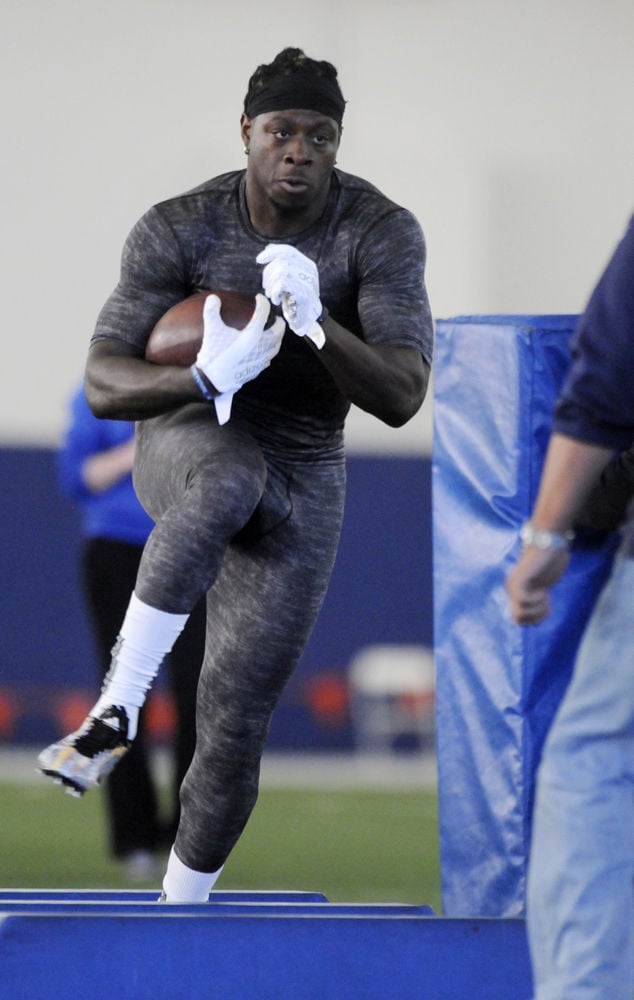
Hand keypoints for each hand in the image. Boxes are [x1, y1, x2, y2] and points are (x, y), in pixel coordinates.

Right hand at [195, 293, 284, 423]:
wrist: (213, 379)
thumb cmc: (213, 354)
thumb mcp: (211, 330)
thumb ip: (212, 311)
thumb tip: (213, 298)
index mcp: (252, 335)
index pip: (263, 313)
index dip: (263, 303)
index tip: (260, 299)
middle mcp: (261, 347)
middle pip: (278, 332)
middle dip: (279, 323)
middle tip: (276, 318)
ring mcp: (260, 360)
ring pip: (276, 347)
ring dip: (277, 338)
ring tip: (274, 333)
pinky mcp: (256, 370)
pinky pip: (268, 358)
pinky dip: (270, 351)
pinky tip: (264, 350)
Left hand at [256, 244, 325, 348]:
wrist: (307, 321)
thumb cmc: (296, 299)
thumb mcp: (289, 278)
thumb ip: (282, 263)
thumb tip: (268, 247)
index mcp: (308, 265)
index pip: (288, 250)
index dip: (272, 252)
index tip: (259, 260)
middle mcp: (310, 271)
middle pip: (282, 260)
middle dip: (268, 273)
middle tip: (266, 286)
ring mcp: (308, 282)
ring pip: (281, 271)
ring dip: (271, 284)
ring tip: (271, 295)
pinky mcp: (304, 294)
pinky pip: (283, 283)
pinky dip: (275, 292)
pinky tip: (276, 300)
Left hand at [506, 547, 569, 624]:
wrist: (549, 541)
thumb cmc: (549, 561)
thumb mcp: (544, 583)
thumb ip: (538, 597)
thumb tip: (537, 617)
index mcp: (516, 592)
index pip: (519, 620)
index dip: (535, 619)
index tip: (547, 606)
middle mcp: (511, 590)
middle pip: (518, 620)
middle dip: (536, 617)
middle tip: (546, 603)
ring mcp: (513, 585)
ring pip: (520, 613)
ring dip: (538, 610)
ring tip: (545, 597)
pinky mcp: (519, 579)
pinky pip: (523, 601)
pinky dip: (536, 601)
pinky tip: (544, 592)